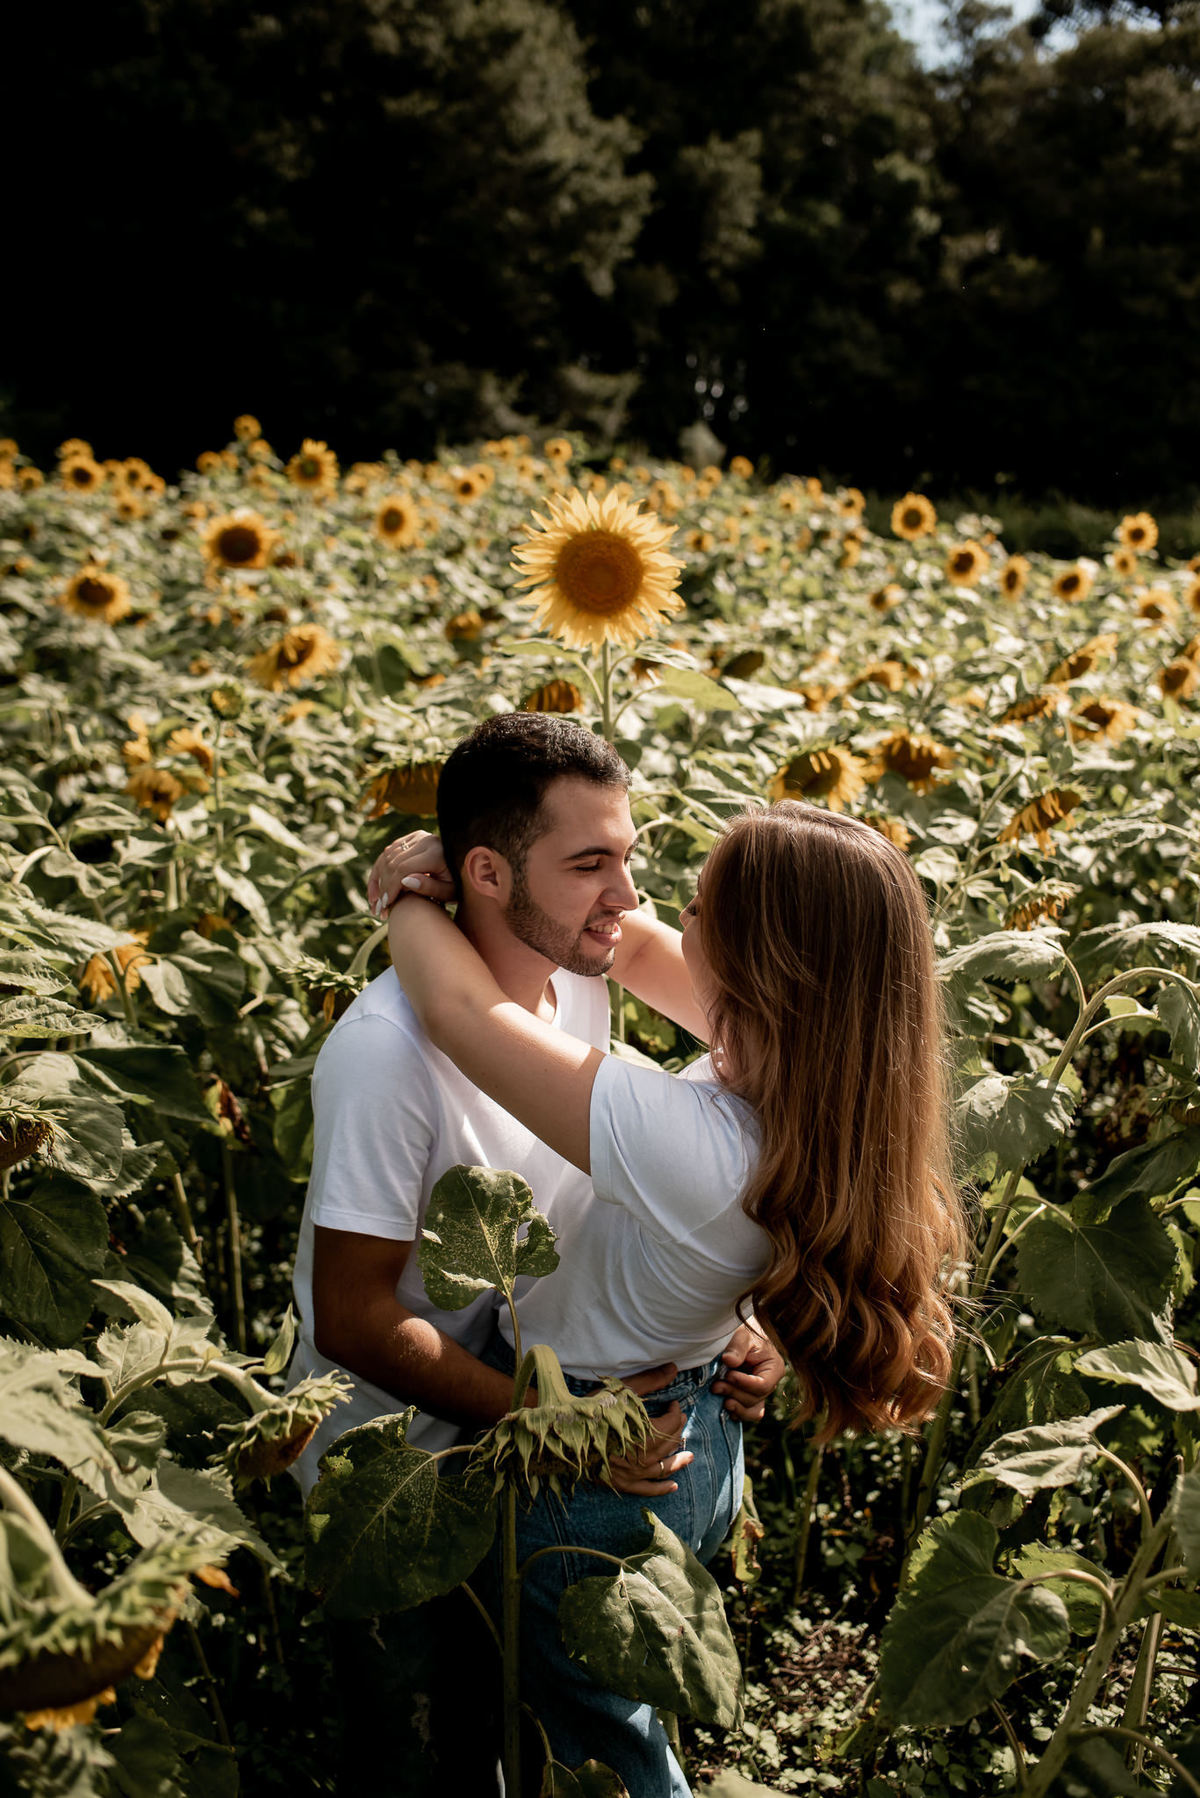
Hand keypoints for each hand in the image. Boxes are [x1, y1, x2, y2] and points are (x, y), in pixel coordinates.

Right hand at [367, 831, 455, 916]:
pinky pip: (389, 853)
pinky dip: (380, 870)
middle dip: (384, 887)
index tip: (386, 905)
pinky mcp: (411, 838)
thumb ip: (429, 887)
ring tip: (377, 903)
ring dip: (379, 881)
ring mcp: (417, 836)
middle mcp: (425, 839)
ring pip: (388, 857)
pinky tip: (376, 890)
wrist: (465, 867)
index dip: (392, 887)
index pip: (403, 868)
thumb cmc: (459, 884)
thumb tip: (405, 882)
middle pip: (393, 862)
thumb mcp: (449, 891)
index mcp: (436, 852)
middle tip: (380, 909)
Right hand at [606, 1362, 691, 1496]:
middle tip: (679, 1421)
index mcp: (645, 1432)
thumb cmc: (593, 1409)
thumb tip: (673, 1368)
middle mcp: (642, 1456)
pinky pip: (645, 1489)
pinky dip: (661, 1489)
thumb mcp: (623, 1390)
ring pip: (661, 1468)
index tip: (674, 1404)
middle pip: (667, 1444)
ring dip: (677, 1462)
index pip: (670, 1423)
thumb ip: (651, 1380)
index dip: (675, 1412)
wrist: (564, 1431)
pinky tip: (673, 1486)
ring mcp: (632, 1473)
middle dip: (676, 1431)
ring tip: (689, 1456)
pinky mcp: (620, 1483)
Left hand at [712, 1322, 786, 1422]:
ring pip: (753, 1410)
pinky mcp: (750, 1397)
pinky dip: (737, 1412)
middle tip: (716, 1385)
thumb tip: (729, 1361)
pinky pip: (748, 1412)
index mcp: (774, 1367)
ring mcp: (760, 1392)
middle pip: (755, 1398)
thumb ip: (737, 1347)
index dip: (744, 1384)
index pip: (762, 1385)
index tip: (728, 1374)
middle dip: (734, 1393)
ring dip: (737, 1408)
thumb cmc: (744, 1331)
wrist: (740, 1332)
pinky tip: (725, 1407)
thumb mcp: (742, 1334)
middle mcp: (770, 1383)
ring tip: (722, 1401)